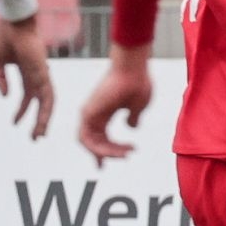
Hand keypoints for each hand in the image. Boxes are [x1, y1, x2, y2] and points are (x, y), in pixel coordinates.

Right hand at [0, 15, 54, 139]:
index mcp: (27, 72)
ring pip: (47, 102)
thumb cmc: (5, 36)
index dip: (21, 110)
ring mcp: (42, 74)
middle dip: (38, 120)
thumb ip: (0, 79)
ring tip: (38, 136)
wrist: (12, 22)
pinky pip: (48, 95)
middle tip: (35, 137)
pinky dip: (46, 109)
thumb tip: (5, 96)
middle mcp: (37, 75)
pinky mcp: (43, 73)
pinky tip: (40, 121)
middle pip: (41, 103)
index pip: (27, 97)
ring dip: (43, 120)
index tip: (14, 123)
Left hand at [79, 46, 152, 163]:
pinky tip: (116, 151)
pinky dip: (99, 149)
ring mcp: (89, 112)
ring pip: (89, 143)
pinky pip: (87, 139)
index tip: (123, 157)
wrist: (133, 68)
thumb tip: (132, 127)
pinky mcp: (87, 113)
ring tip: (124, 154)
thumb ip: (132, 118)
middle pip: (94, 142)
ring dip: (106, 153)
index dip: (108, 150)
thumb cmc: (137, 82)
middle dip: (108, 154)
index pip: (99, 136)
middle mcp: (94, 113)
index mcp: (104, 111)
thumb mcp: (137, 106)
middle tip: (125, 157)